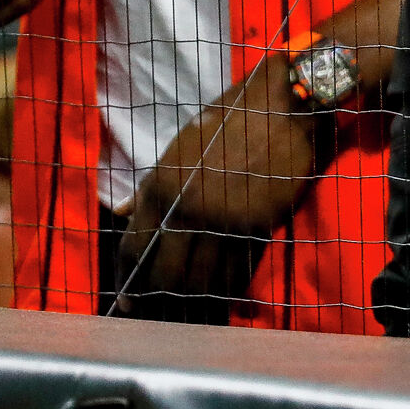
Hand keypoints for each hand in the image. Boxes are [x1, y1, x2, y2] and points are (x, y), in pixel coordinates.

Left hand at [114, 55, 320, 319]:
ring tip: (194, 299)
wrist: (285, 105)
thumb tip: (124, 211)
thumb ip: (153, 182)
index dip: (130, 277)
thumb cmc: (231, 116)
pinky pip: (235, 268)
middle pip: (166, 273)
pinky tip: (224, 288)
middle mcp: (187, 209)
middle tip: (162, 303)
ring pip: (201, 277)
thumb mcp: (183, 143)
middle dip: (161, 292)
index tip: (129, 296)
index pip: (135, 248)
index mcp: (162, 186)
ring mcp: (222, 220)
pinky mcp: (256, 225)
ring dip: (196, 292)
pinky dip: (228, 283)